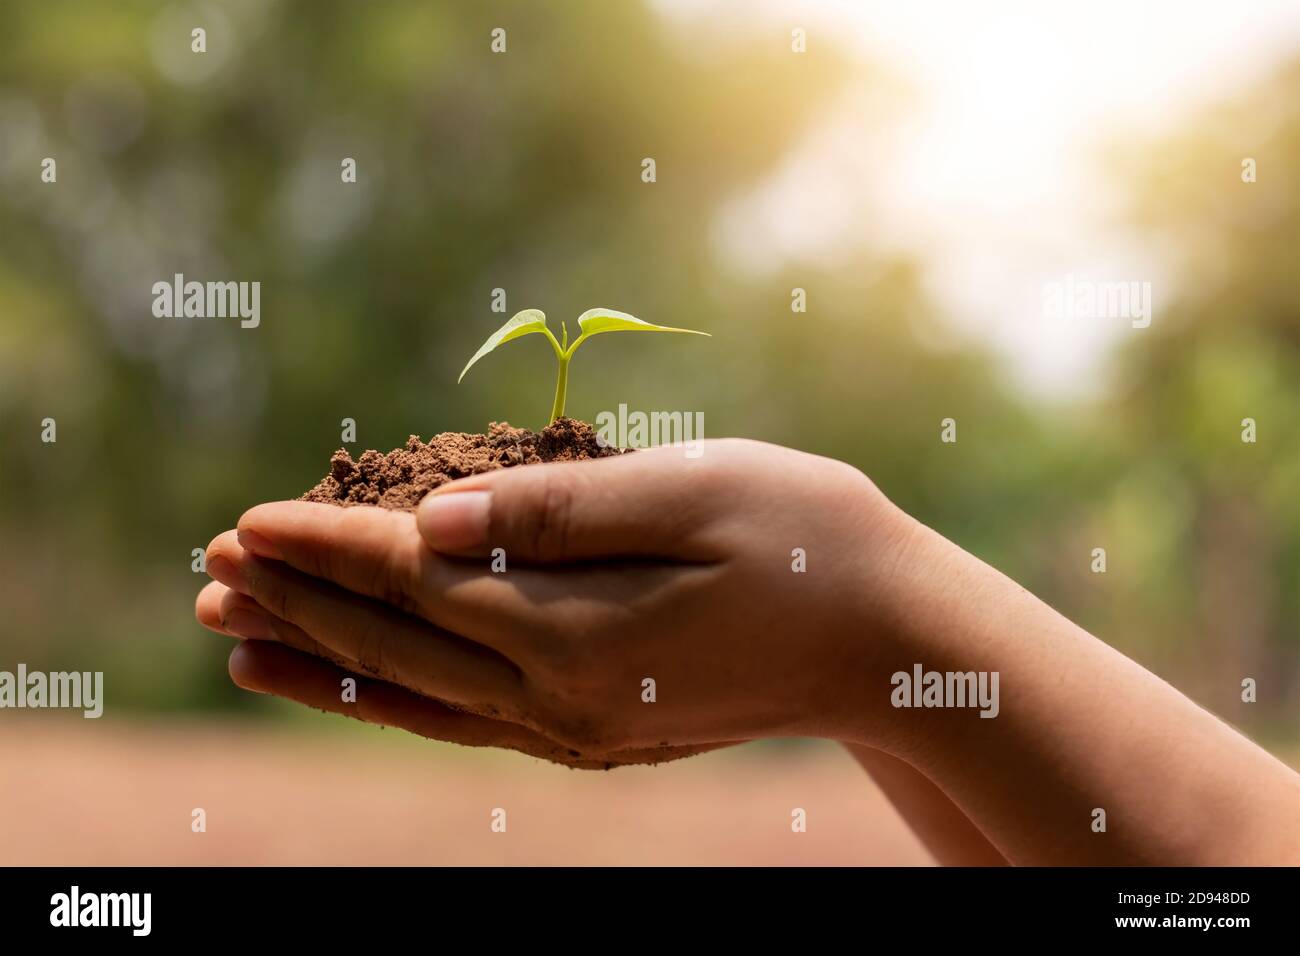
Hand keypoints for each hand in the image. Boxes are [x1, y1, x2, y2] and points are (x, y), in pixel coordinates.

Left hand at [199, 439, 915, 756]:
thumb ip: (559, 512)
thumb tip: (430, 520)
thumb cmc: (807, 541)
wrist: (889, 642)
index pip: (415, 582)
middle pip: (395, 646)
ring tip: (234, 640)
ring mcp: (573, 728)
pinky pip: (462, 723)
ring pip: (413, 698)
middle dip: (296, 601)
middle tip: (207, 567)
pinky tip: (347, 684)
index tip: (243, 520)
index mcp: (579, 630)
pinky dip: (388, 702)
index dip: (325, 546)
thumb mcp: (697, 493)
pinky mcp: (590, 734)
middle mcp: (560, 697)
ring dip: (318, 662)